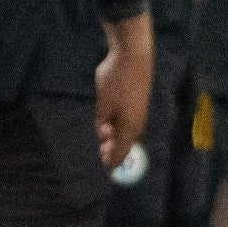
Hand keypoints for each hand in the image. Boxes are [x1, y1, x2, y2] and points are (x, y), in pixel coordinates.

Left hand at [95, 12, 152, 168]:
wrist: (133, 57)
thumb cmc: (116, 82)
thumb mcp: (101, 105)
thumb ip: (98, 125)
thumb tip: (96, 141)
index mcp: (129, 130)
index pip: (118, 156)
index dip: (107, 164)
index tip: (95, 169)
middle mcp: (135, 126)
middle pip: (120, 146)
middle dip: (106, 149)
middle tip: (90, 149)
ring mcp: (137, 116)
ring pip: (121, 133)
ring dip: (108, 135)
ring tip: (95, 129)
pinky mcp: (135, 106)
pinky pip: (123, 123)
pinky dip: (113, 125)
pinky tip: (103, 116)